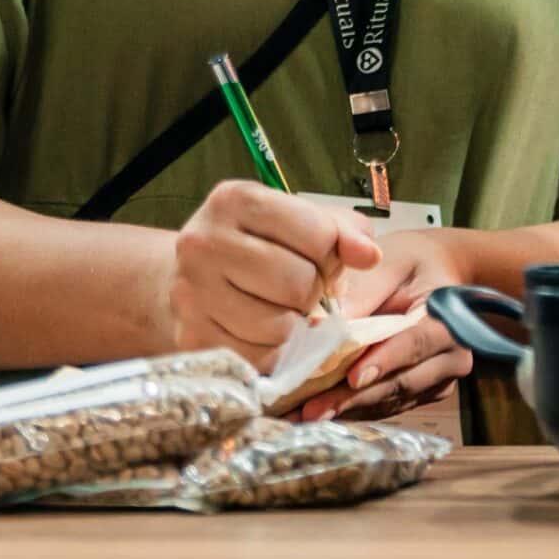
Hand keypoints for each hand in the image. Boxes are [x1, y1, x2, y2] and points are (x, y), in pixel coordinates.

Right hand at [164, 181, 380, 372]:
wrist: (188, 277)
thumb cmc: (256, 245)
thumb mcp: (298, 221)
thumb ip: (344, 231)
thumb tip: (370, 256)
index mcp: (236, 199)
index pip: (318, 234)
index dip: (332, 254)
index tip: (321, 258)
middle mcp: (204, 241)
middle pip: (299, 283)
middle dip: (314, 292)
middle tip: (302, 289)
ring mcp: (192, 291)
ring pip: (281, 327)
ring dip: (297, 326)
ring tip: (282, 309)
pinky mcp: (191, 337)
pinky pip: (259, 358)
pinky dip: (275, 352)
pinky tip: (264, 332)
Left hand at [295, 229, 475, 422]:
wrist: (440, 271)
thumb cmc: (412, 262)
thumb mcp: (391, 263)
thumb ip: (364, 292)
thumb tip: (322, 325)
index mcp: (449, 318)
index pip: (417, 343)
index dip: (385, 362)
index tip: (353, 377)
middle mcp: (452, 356)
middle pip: (402, 382)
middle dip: (355, 397)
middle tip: (311, 410)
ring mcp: (440, 379)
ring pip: (392, 400)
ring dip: (350, 409)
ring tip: (306, 415)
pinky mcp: (423, 392)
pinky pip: (388, 405)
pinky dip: (355, 409)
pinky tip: (322, 410)